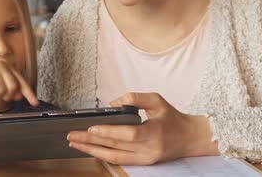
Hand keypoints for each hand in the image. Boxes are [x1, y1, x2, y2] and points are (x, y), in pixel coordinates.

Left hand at [67, 93, 218, 164]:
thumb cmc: (172, 117)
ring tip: (75, 144)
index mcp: (154, 133)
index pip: (128, 134)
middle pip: (115, 147)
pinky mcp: (142, 163)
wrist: (189, 138)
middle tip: (72, 135)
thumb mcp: (157, 100)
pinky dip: (102, 154)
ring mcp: (145, 159)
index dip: (109, 132)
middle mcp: (148, 150)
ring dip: (92, 151)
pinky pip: (118, 160)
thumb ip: (135, 98)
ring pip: (113, 157)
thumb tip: (112, 104)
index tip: (92, 128)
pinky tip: (89, 149)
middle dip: (91, 141)